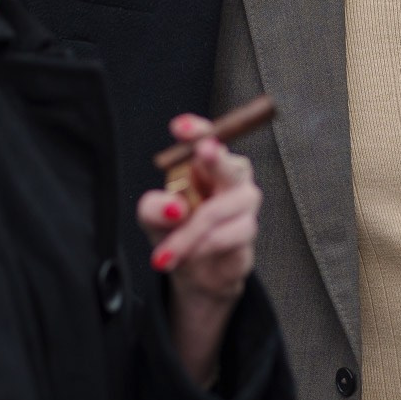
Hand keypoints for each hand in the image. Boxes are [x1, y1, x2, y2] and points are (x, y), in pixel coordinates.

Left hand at [137, 114, 262, 388]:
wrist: (196, 271)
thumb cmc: (176, 231)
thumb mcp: (152, 217)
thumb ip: (153, 207)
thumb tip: (175, 207)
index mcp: (204, 164)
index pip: (207, 137)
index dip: (197, 129)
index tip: (179, 128)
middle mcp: (229, 177)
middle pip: (230, 164)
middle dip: (216, 158)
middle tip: (203, 152)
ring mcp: (244, 203)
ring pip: (220, 211)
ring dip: (189, 235)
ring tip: (166, 254)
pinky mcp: (248, 231)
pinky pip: (229, 236)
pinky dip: (204, 247)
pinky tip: (188, 256)